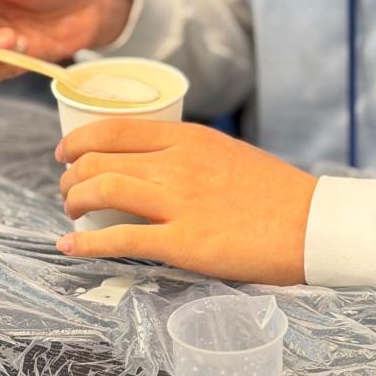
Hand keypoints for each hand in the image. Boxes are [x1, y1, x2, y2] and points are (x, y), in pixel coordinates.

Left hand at [56, 121, 317, 284]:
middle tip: (68, 192)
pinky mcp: (183, 243)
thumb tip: (152, 165)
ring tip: (71, 215)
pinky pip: (119, 240)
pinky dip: (85, 244)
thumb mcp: (228, 153)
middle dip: (71, 177)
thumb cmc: (275, 193)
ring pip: (101, 190)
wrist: (311, 224)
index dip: (79, 140)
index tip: (64, 154)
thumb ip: (189, 154)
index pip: (115, 128)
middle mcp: (178, 164)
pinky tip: (68, 248)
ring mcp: (178, 202)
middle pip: (99, 159)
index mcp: (190, 138)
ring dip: (73, 203)